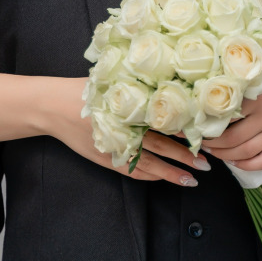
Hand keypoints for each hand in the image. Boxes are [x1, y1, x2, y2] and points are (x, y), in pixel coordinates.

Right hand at [45, 78, 208, 186]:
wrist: (53, 106)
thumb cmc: (82, 90)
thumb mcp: (111, 82)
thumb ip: (137, 86)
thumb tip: (169, 82)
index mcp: (129, 111)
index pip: (164, 124)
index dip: (185, 132)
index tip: (204, 135)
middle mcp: (124, 132)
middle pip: (161, 147)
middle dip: (185, 157)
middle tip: (208, 163)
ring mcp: (115, 149)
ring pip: (150, 165)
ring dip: (171, 172)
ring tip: (192, 178)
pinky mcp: (107, 159)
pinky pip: (133, 172)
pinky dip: (150, 176)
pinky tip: (164, 178)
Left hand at [200, 68, 261, 170]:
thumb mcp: (249, 79)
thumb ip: (231, 91)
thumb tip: (202, 104)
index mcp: (255, 99)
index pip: (225, 118)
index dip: (207, 125)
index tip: (194, 127)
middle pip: (233, 139)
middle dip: (213, 144)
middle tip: (200, 141)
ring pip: (246, 152)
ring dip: (225, 156)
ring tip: (212, 151)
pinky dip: (247, 165)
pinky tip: (234, 161)